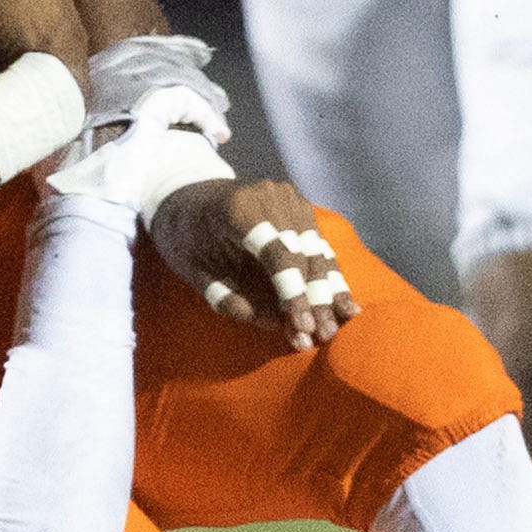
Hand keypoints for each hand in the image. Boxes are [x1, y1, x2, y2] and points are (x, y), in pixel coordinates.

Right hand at [0, 0, 89, 84]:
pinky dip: (36, 36)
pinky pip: (49, 45)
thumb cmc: (26, 32)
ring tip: (12, 8)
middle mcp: (70, 15)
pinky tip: (24, 46)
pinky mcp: (65, 74)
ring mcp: (71, 47)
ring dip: (35, 8)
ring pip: (52, 16)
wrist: (49, 92)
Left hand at [152, 178, 357, 352]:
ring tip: (331, 329)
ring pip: (317, 251)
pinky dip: (330, 276)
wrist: (186, 195)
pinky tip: (346, 306)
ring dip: (325, 292)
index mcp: (239, 207)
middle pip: (302, 253)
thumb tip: (274, 321)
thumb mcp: (192, 271)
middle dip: (312, 298)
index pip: (277, 252)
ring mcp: (290, 198)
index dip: (292, 292)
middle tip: (319, 336)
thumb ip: (227, 297)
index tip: (301, 325)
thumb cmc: (185, 237)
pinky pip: (319, 246)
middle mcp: (271, 196)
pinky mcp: (301, 208)